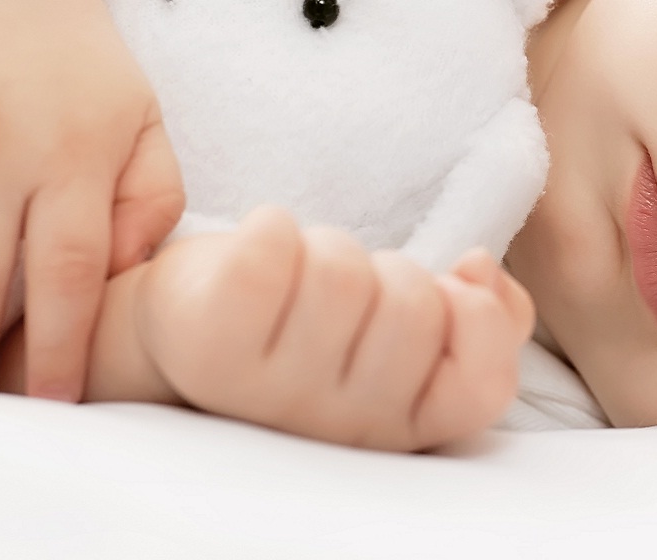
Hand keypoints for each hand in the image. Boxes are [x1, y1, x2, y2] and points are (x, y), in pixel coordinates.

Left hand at [139, 208, 534, 450]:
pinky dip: (269, 228)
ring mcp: (271, 394)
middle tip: (344, 289)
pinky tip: (256, 253)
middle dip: (387, 268)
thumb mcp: (402, 333)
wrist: (174, 336)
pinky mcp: (208, 345)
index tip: (440, 289)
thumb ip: (481, 317)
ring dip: (324, 248)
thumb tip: (479, 270)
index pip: (481, 384)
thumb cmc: (306, 322)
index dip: (472, 317)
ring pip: (344, 271)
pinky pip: (272, 247)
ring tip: (295, 278)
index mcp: (396, 427)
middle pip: (414, 305)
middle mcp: (337, 429)